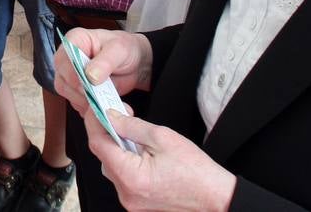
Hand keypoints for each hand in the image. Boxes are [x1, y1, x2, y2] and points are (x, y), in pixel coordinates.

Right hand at [53, 28, 152, 111]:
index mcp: (75, 40)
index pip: (63, 58)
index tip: (85, 85)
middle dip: (79, 90)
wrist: (135, 64)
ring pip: (67, 93)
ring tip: (103, 100)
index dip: (72, 73)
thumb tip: (90, 75)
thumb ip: (105, 61)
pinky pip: (76, 102)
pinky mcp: (77, 91)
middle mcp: (69, 58)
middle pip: (62, 78)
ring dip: (84, 100)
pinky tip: (102, 105)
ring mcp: (71, 76)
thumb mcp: (119, 50)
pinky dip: (89, 107)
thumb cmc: (125, 50)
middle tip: (97, 96)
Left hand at [85, 109, 235, 211]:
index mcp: (131, 176)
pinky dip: (126, 162)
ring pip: (112, 166)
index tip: (96, 107)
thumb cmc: (196, 171)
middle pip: (103, 156)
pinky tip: (140, 153)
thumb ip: (132, 126)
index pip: (98, 144)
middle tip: (120, 114)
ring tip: (135, 135)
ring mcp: (130, 200)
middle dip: (108, 132)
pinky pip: (122, 178)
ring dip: (118, 148)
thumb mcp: (163, 138)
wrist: (215, 198)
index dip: (94, 122)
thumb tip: (111, 117)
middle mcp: (126, 192)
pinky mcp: (136, 203)